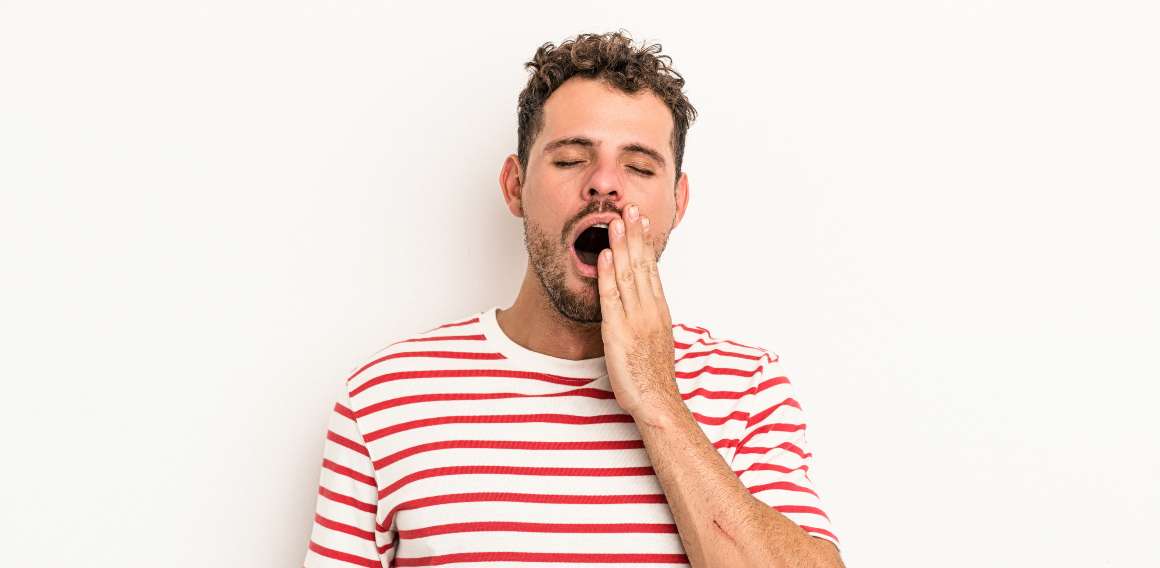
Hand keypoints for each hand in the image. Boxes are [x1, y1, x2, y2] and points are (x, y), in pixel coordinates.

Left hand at [597, 203, 679, 421]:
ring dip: (621, 246)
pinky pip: (612, 297)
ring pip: (627, 275)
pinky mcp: (618, 331)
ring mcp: (635, 319)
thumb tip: (641, 302)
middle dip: (635, 234)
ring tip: (615, 221)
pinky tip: (603, 255)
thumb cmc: (653, 376)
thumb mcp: (655, 338)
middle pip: (642, 264)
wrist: (657, 401)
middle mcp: (649, 309)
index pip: (652, 268)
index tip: (642, 220)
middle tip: (631, 207)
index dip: (646, 242)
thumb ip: (647, 317)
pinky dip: (607, 274)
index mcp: (659, 310)